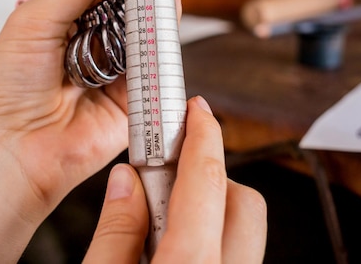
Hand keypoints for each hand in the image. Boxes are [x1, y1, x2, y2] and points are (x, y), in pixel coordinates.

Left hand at [0, 0, 182, 208]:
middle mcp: (95, 40)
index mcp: (67, 19)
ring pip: (149, 23)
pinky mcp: (137, 96)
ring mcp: (117, 67)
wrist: (8, 149)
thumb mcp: (38, 18)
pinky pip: (156, 59)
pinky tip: (169, 0)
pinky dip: (165, 30)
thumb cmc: (5, 88)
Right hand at [83, 96, 267, 263]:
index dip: (203, 135)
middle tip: (168, 177)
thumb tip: (125, 182)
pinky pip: (238, 253)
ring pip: (246, 229)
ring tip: (164, 221)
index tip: (197, 109)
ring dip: (213, 211)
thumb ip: (114, 232)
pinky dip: (214, 238)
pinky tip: (175, 251)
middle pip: (244, 201)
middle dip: (210, 177)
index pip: (207, 182)